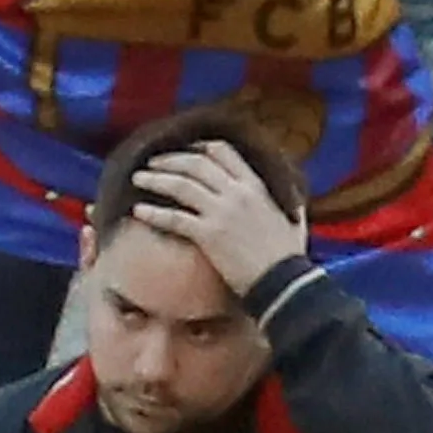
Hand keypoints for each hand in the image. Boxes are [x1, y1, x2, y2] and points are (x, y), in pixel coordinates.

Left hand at [126, 143, 310, 299]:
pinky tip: (138, 212)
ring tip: (138, 179)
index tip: (185, 150)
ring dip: (155, 180)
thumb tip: (294, 200)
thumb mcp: (294, 221)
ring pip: (180, 185)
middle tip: (153, 163)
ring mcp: (221, 213)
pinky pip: (173, 218)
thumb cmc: (291, 258)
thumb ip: (290, 205)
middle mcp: (237, 194)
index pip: (222, 152)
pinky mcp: (208, 235)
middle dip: (170, 160)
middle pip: (195, 163)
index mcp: (256, 187)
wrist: (285, 285)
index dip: (199, 147)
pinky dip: (153, 213)